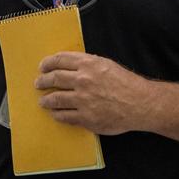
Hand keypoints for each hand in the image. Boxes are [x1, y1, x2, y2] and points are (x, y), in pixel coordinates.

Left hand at [35, 52, 152, 134]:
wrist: (140, 104)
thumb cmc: (126, 83)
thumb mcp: (106, 65)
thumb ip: (87, 64)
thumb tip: (69, 66)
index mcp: (88, 64)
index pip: (59, 60)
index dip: (48, 63)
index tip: (42, 67)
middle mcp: (82, 80)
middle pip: (54, 78)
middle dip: (43, 81)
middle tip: (38, 84)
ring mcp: (82, 100)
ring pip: (55, 99)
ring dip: (46, 100)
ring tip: (43, 101)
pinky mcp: (85, 117)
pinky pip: (64, 116)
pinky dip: (57, 114)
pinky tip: (55, 114)